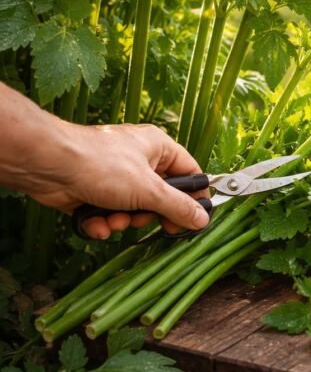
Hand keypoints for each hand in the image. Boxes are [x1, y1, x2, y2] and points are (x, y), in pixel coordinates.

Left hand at [27, 124, 210, 238]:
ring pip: (133, 209)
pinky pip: (109, 214)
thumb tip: (203, 219)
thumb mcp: (148, 190)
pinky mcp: (94, 192)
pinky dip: (104, 222)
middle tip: (151, 223)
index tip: (195, 218)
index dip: (194, 196)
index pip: (188, 172)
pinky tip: (96, 223)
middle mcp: (138, 160)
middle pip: (160, 196)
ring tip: (113, 219)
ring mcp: (115, 177)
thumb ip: (178, 207)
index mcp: (157, 148)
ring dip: (124, 221)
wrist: (47, 165)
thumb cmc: (100, 164)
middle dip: (150, 214)